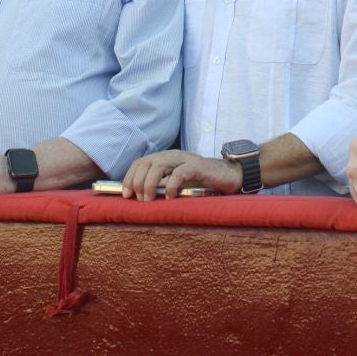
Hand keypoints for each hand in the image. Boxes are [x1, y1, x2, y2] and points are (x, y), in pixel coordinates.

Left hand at [123, 148, 243, 199]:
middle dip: (137, 181)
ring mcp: (185, 159)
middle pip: (146, 163)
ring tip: (149, 199)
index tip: (125, 194)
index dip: (129, 177)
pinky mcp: (198, 166)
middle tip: (138, 199)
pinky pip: (180, 172)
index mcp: (166, 158)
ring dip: (149, 183)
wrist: (230, 176)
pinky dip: (171, 184)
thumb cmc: (203, 183)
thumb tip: (141, 199)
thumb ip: (162, 186)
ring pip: (159, 165)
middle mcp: (173, 155)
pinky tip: (170, 197)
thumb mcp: (178, 184)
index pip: (140, 162)